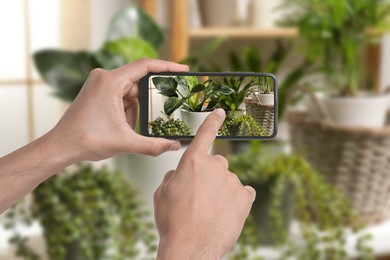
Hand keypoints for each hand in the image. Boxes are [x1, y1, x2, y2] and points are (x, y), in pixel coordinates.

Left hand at [0, 58, 188, 213]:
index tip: (182, 69)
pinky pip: (120, 97)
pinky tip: (122, 127)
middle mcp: (104, 77)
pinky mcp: (97, 92)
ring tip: (127, 129)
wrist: (61, 146)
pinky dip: (126, 111)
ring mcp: (99, 84)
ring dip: (135, 110)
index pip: (145, 66)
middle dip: (149, 100)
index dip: (167, 67)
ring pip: (129, 93)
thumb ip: (153, 145)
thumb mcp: (125, 142)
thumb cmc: (86, 140)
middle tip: (163, 109)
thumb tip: (174, 145)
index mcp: (110, 82)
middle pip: (138, 82)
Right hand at [154, 109, 255, 259]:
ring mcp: (232, 181)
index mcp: (193, 162)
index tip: (221, 112)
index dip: (213, 122)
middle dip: (209, 177)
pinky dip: (236, 200)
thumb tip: (178, 175)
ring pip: (228, 181)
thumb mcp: (161, 194)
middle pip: (216, 165)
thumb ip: (172, 177)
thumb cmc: (174, 222)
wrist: (190, 247)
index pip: (205, 134)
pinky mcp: (245, 196)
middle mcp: (215, 166)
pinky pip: (243, 192)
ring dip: (221, 192)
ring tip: (208, 211)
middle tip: (199, 198)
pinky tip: (225, 212)